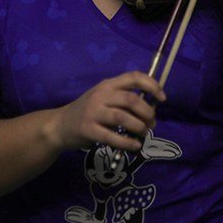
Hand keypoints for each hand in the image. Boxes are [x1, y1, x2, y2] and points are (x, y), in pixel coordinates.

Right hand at [50, 72, 166, 151]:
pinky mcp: (88, 130)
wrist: (59, 125)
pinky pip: (112, 137)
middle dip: (147, 112)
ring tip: (144, 133)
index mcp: (108, 84)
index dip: (152, 85)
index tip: (162, 98)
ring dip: (139, 127)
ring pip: (123, 117)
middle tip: (152, 123)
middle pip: (131, 100)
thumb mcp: (103, 98)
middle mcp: (101, 95)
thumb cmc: (88, 111)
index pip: (134, 77)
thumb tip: (152, 108)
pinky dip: (127, 142)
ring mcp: (93, 112)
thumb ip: (123, 99)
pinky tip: (134, 145)